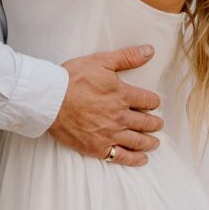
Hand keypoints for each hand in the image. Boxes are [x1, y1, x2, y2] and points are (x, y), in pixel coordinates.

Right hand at [49, 45, 162, 166]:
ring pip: (137, 140)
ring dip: (149, 141)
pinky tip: (142, 158)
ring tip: (155, 142)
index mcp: (122, 95)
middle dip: (154, 122)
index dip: (153, 101)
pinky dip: (135, 159)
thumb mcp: (101, 61)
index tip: (154, 103)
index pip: (148, 100)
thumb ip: (127, 57)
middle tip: (157, 123)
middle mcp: (120, 117)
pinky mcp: (98, 147)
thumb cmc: (73, 78)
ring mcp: (110, 134)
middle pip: (146, 122)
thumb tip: (149, 50)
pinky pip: (121, 157)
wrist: (50, 100)